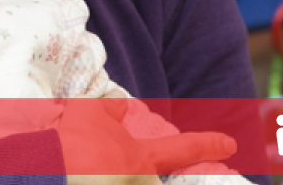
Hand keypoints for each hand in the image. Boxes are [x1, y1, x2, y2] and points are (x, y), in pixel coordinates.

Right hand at [58, 95, 236, 184]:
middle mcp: (138, 184)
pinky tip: (76, 180)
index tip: (230, 144)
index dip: (207, 144)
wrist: (51, 173)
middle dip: (131, 173)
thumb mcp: (89, 112)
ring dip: (107, 176)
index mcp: (140, 160)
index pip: (182, 148)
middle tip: (106, 166)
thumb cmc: (74, 141)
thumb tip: (120, 106)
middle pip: (149, 182)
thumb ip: (109, 110)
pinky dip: (88, 182)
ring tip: (87, 173)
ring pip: (125, 182)